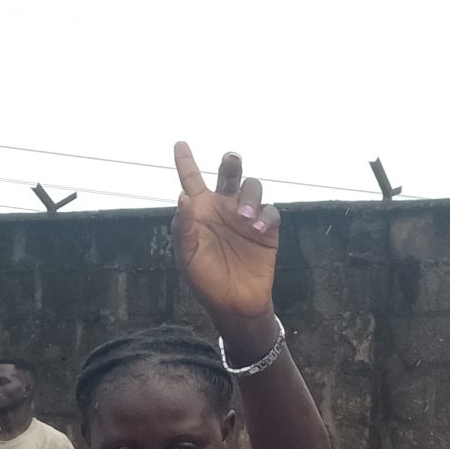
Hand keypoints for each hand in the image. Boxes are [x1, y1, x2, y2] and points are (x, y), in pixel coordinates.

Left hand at [172, 141, 278, 325]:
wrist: (233, 304)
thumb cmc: (205, 279)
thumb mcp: (188, 256)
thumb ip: (184, 227)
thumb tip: (183, 197)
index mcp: (201, 211)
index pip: (192, 180)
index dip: (186, 161)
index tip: (179, 144)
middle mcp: (224, 208)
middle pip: (229, 175)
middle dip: (231, 163)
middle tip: (231, 159)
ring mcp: (246, 217)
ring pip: (252, 188)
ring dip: (249, 197)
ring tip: (243, 217)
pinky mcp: (267, 230)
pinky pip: (270, 212)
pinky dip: (264, 217)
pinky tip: (256, 230)